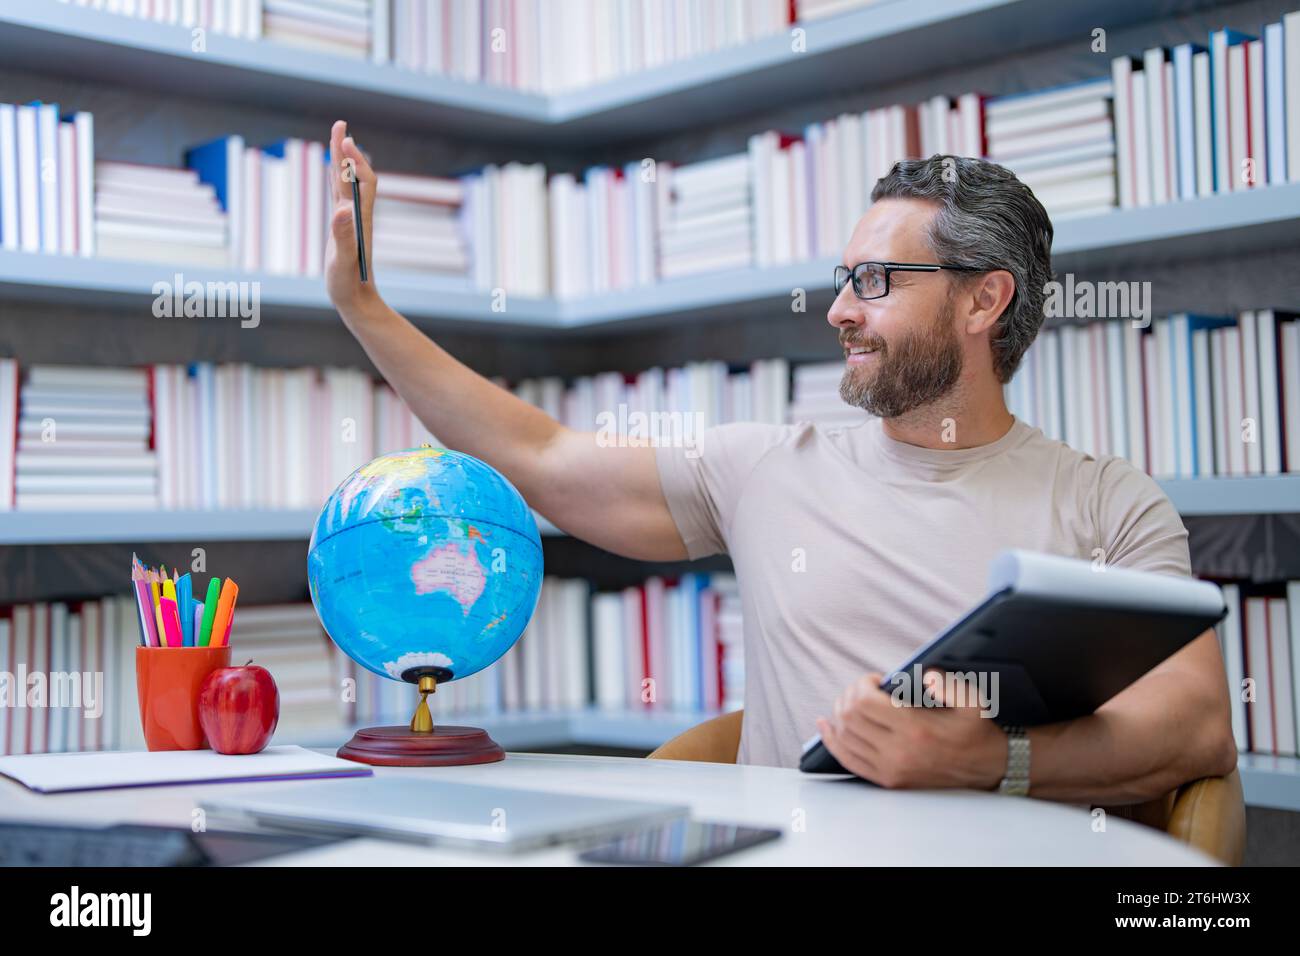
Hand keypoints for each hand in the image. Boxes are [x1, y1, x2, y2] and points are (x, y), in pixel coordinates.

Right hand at [325, 120, 379, 318]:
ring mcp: (349, 221)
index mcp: (358, 219)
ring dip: (342, 161)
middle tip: (340, 124)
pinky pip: (339, 196)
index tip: (344, 137)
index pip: (360, 180)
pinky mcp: (342, 228)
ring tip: (338, 140)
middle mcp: (356, 216)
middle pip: (354, 176)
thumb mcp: (341, 260)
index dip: (353, 159)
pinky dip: (335, 179)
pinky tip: (332, 172)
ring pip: (346, 184)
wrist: (356, 301)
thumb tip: (342, 208)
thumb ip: (342, 235)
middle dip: (346, 151)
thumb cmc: (348, 284)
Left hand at [816, 670, 1007, 789]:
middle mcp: (898, 752)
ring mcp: (890, 769)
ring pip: (844, 737)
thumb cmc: (976, 731)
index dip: (861, 684)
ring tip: (848, 702)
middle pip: (848, 717)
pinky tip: (826, 726)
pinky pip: (848, 759)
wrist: (988, 769)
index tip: (874, 679)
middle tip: (861, 688)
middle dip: (848, 695)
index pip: (864, 702)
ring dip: (839, 714)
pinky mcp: (888, 781)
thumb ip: (948, 683)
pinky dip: (832, 741)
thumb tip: (925, 675)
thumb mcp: (972, 701)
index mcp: (915, 729)